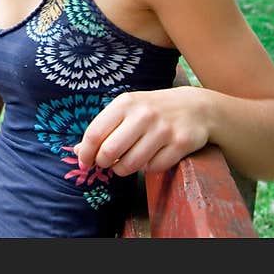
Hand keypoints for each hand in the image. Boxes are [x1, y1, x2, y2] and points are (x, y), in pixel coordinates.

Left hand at [73, 87, 209, 175]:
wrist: (195, 107)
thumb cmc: (152, 110)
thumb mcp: (126, 109)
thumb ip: (103, 128)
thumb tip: (78, 151)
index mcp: (125, 103)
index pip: (95, 133)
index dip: (86, 153)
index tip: (84, 162)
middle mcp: (143, 115)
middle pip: (110, 152)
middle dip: (103, 163)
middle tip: (106, 163)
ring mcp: (163, 130)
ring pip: (131, 164)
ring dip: (123, 169)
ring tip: (125, 163)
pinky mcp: (180, 144)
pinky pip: (153, 168)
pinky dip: (148, 168)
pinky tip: (150, 157)